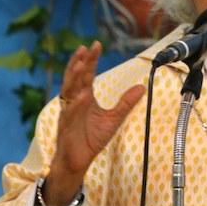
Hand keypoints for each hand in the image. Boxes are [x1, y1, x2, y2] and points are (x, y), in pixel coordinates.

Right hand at [44, 41, 144, 205]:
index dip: (91, 60)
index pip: (87, 74)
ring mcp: (69, 112)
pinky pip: (70, 113)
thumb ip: (125, 103)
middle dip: (81, 62)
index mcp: (84, 97)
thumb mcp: (113, 118)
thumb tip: (140, 87)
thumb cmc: (91, 138)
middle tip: (86, 47)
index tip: (96, 45)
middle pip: (76, 77)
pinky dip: (76, 104)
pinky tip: (82, 94)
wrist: (78, 160)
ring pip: (68, 90)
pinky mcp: (66, 126)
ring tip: (80, 62)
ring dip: (73, 76)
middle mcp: (75, 101)